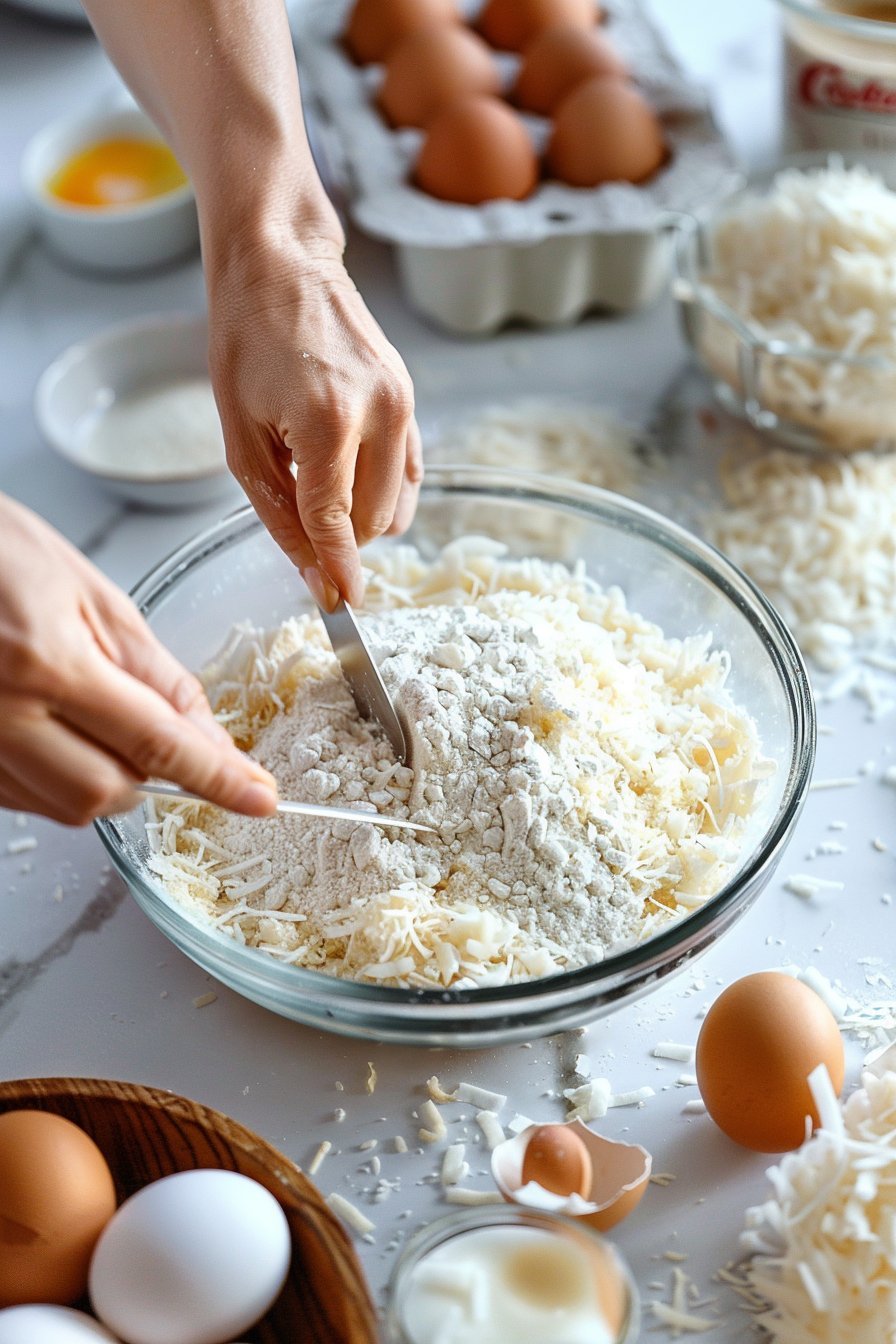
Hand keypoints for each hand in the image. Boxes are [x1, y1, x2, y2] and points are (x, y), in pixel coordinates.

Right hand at [0, 496, 277, 825]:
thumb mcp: (91, 595)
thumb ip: (154, 673)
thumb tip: (208, 735)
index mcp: (47, 664)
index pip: (157, 744)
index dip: (217, 779)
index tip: (259, 800)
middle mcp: (4, 715)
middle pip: (107, 791)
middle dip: (148, 775)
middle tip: (150, 729)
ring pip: (65, 806)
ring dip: (103, 776)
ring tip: (89, 712)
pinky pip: (25, 797)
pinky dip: (59, 777)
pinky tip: (56, 729)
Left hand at [207, 229, 422, 610]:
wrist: (281, 263)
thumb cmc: (245, 341)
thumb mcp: (239, 439)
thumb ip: (279, 515)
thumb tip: (318, 579)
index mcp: (326, 421)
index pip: (337, 523)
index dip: (336, 571)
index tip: (339, 607)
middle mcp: (377, 413)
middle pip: (373, 523)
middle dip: (337, 536)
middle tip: (296, 507)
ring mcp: (401, 403)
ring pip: (397, 505)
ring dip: (359, 515)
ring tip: (317, 479)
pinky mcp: (410, 397)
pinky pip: (411, 474)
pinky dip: (380, 490)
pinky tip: (346, 470)